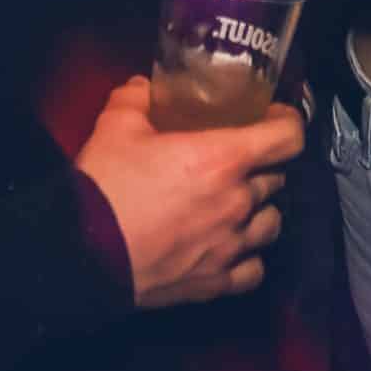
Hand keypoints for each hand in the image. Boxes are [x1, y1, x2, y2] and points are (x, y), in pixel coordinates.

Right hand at [74, 77, 300, 308]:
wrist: (83, 253)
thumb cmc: (106, 186)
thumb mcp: (116, 125)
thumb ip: (137, 98)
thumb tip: (144, 88)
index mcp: (222, 158)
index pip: (288, 137)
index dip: (287, 122)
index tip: (273, 119)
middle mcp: (237, 202)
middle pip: (277, 178)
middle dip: (262, 166)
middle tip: (238, 160)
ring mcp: (231, 246)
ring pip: (272, 223)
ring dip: (260, 209)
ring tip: (239, 204)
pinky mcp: (216, 282)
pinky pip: (253, 270)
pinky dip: (248, 258)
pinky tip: (232, 248)